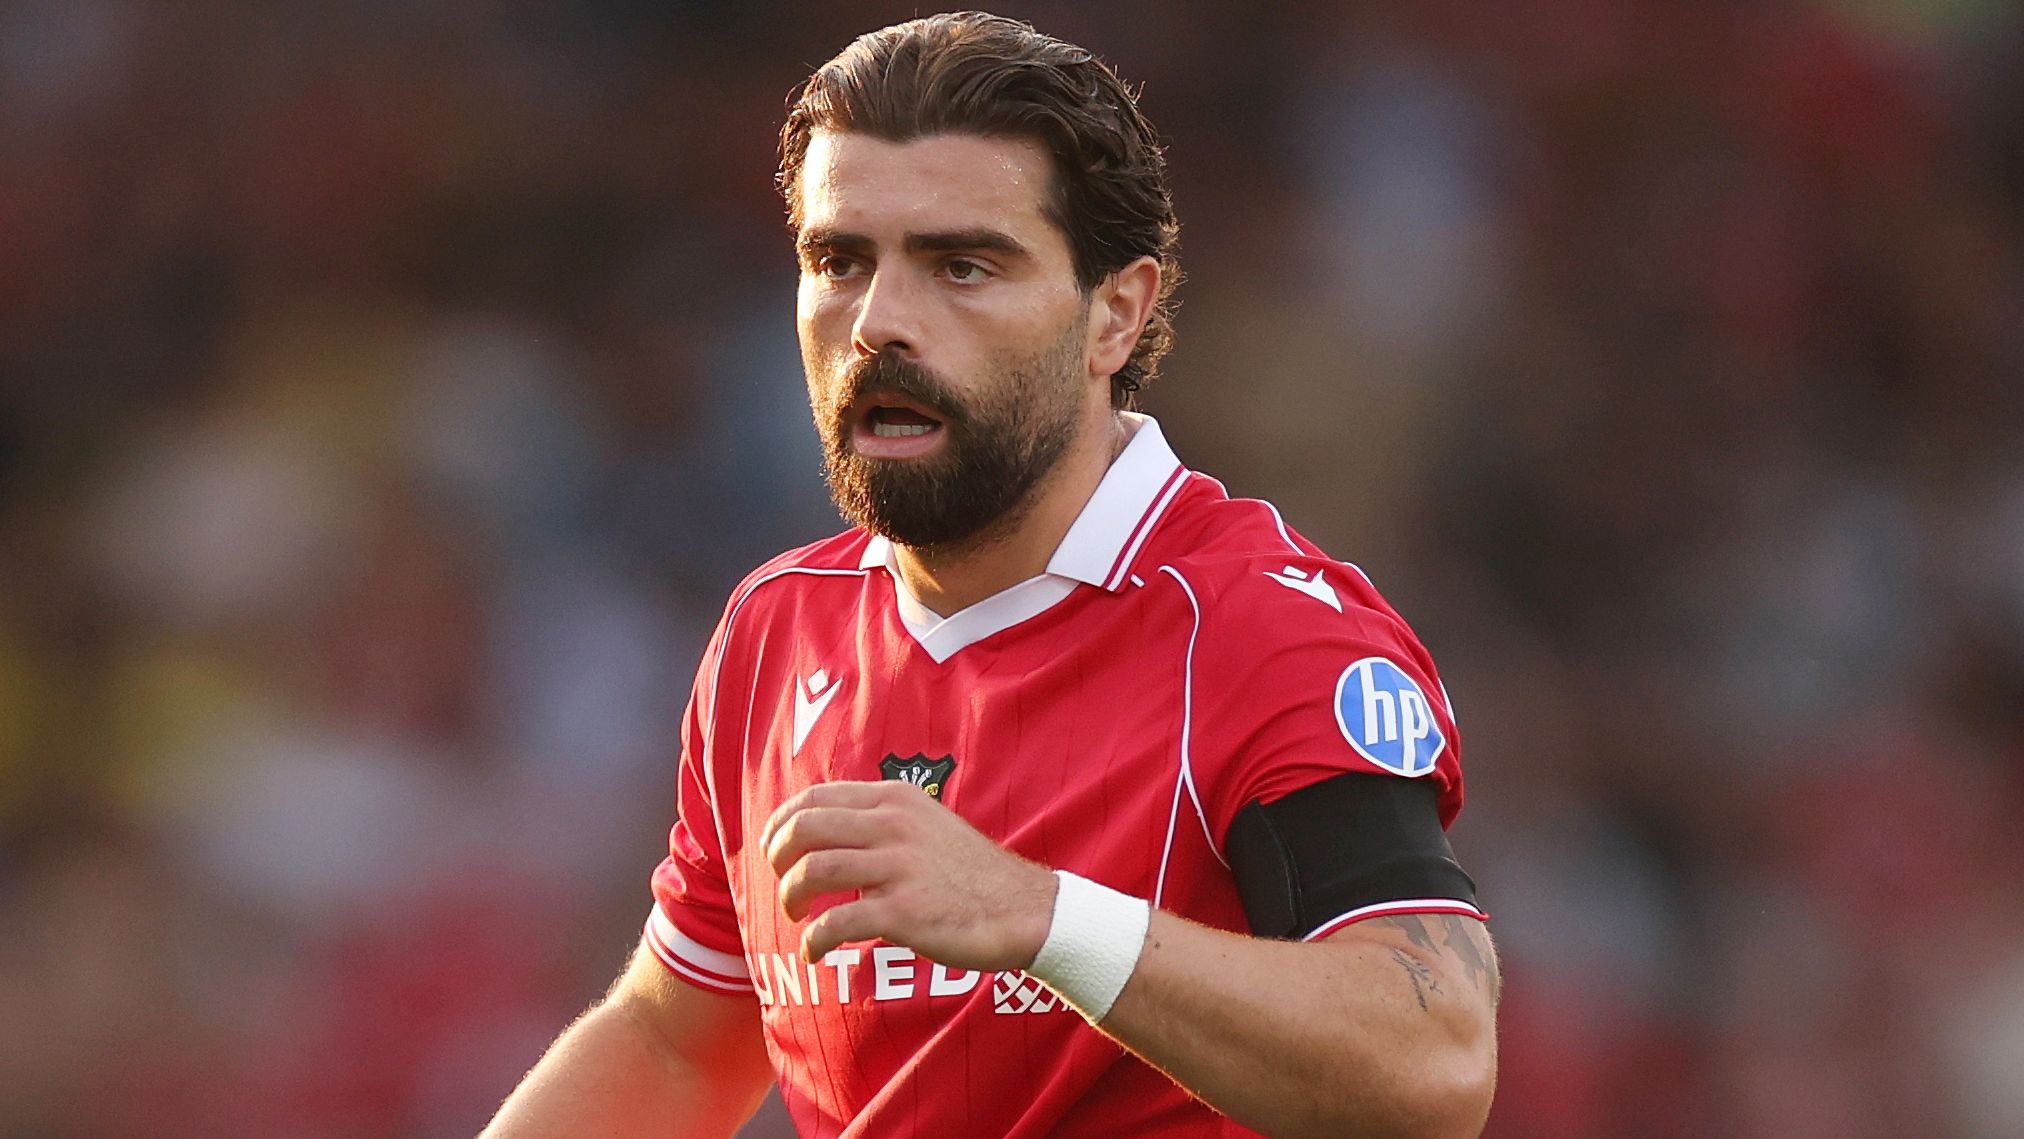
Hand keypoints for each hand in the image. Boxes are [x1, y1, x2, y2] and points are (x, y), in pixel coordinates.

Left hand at [761, 781, 1057, 968]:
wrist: (1022, 909)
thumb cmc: (968, 873)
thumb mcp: (926, 824)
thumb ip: (880, 821)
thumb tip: (825, 831)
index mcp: (895, 799)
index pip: (814, 798)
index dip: (780, 824)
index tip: (772, 850)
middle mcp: (894, 825)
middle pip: (804, 829)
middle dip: (777, 859)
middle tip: (782, 884)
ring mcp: (899, 867)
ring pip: (813, 871)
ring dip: (790, 897)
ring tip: (795, 916)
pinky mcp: (905, 911)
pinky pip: (837, 921)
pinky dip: (814, 939)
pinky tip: (815, 951)